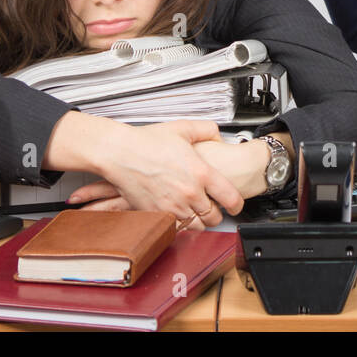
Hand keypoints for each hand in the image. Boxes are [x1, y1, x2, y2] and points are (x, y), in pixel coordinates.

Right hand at [67, 136, 273, 222]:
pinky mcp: (157, 214)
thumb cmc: (146, 142)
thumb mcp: (182, 128)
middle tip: (213, 207)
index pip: (230, 197)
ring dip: (198, 220)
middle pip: (214, 217)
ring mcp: (173, 206)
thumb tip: (217, 135)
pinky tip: (178, 212)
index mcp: (200, 172)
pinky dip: (180, 223)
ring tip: (195, 210)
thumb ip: (206, 130)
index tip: (236, 205)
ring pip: (196, 225)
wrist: (120, 153)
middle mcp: (189, 193)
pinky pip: (176, 227)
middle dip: (216, 214)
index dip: (237, 204)